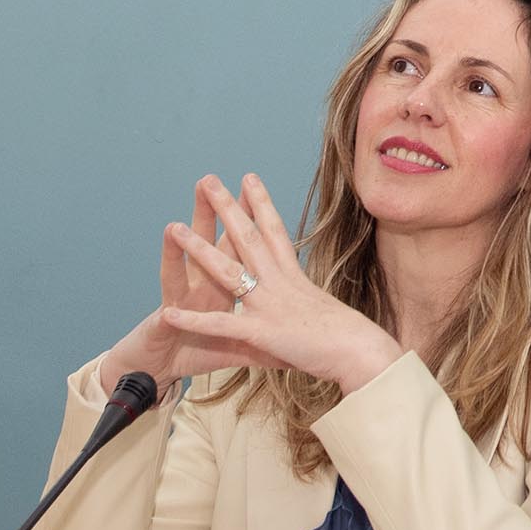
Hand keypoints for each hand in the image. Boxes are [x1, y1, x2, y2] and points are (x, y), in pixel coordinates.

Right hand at [98, 179, 263, 386]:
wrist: (158, 368)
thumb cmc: (194, 349)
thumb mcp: (235, 342)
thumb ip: (262, 334)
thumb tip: (293, 330)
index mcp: (222, 286)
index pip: (236, 248)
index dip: (247, 222)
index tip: (257, 192)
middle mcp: (199, 287)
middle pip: (209, 246)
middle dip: (211, 217)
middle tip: (212, 183)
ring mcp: (178, 304)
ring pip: (179, 272)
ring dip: (176, 254)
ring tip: (173, 227)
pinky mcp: (163, 328)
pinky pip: (167, 320)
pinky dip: (169, 316)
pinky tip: (164, 308)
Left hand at [149, 174, 405, 390]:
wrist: (361, 351)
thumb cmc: (352, 337)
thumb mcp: (327, 311)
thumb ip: (309, 304)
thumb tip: (312, 304)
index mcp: (295, 277)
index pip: (275, 230)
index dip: (260, 203)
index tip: (249, 178)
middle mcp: (279, 282)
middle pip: (247, 237)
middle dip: (226, 208)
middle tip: (209, 180)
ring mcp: (268, 304)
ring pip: (226, 270)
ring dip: (199, 250)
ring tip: (175, 228)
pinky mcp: (260, 331)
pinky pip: (220, 324)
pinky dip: (193, 320)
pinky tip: (169, 313)